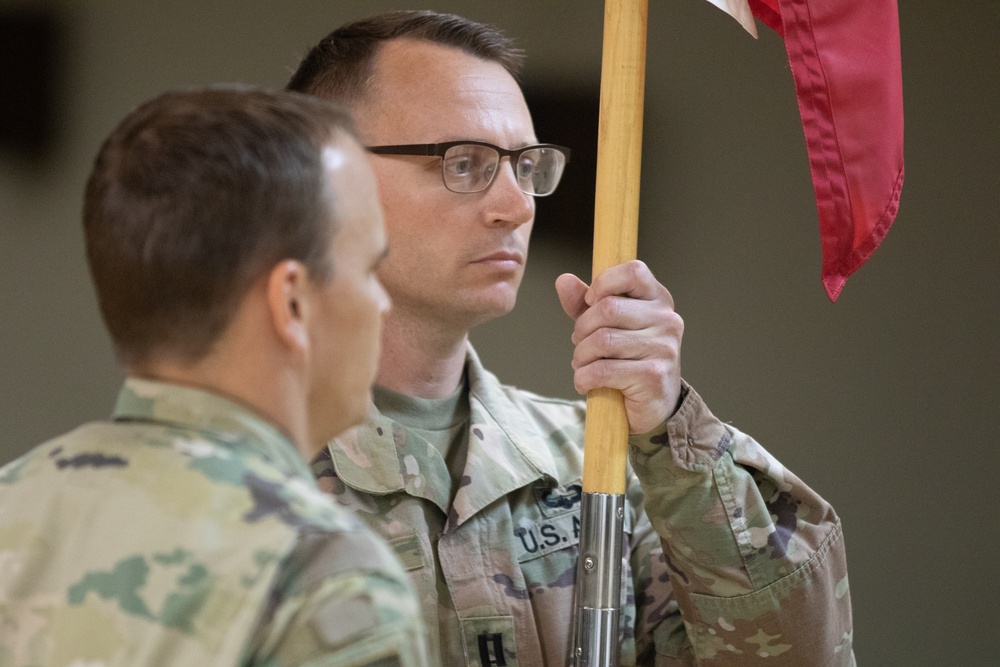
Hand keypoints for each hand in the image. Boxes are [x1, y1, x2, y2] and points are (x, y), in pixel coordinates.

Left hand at [555, 260, 683, 433]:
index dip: (604, 283)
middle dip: (582, 328)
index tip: (591, 301)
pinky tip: (585, 383)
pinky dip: (584, 378)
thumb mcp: (605, 325)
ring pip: (602, 340)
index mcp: (658, 299)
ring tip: (583, 364)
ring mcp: (663, 348)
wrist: (654, 404)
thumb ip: (585, 303)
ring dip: (581, 356)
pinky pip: (603, 370)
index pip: (633, 271)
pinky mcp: (654, 376)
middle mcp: (667, 320)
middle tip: (580, 343)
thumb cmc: (627, 358)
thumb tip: (564, 280)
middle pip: (608, 308)